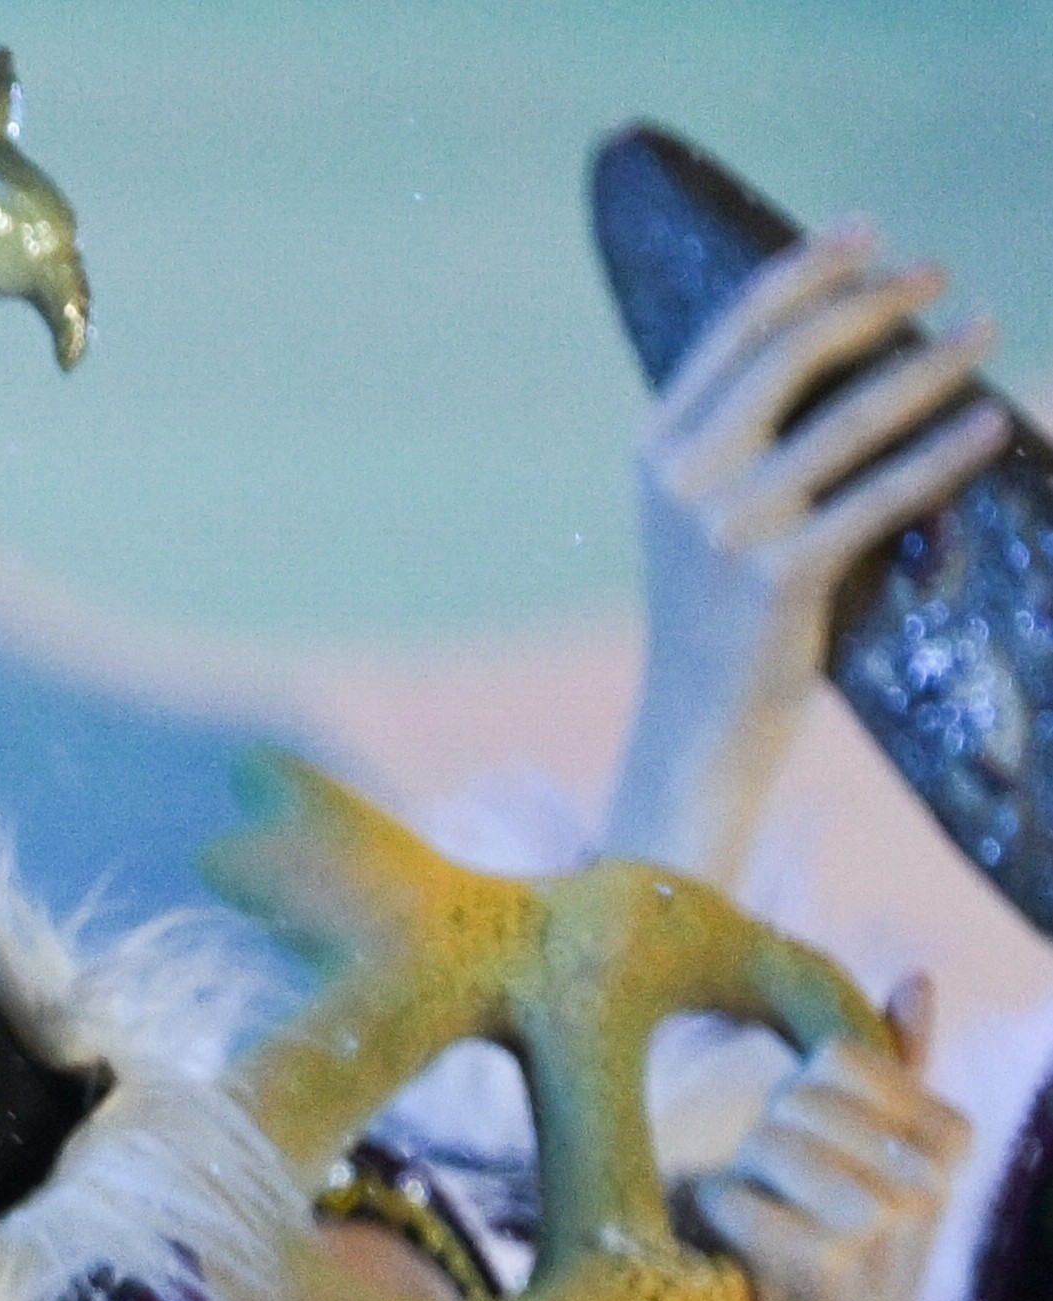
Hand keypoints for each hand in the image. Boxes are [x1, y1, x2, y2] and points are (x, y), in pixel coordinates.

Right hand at [606, 221, 1006, 880]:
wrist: (695, 723)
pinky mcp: (781, 575)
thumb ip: (737, 433)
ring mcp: (730, 527)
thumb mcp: (701, 509)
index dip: (808, 267)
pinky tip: (990, 425)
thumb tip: (834, 336)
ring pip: (850, 417)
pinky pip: (883, 495)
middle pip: (792, 354)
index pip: (736, 329)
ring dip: (932, 364)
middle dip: (875, 300)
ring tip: (986, 330)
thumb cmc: (717, 609)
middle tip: (939, 275)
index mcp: (656, 448)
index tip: (870, 231)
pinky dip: (944, 454)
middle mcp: (684, 477)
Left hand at [702, 972, 964, 1300]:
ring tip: (771, 1231)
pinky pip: (727, 1196)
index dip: (802, 1101)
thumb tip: (916, 977)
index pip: (838, 1057)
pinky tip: (744, 1256)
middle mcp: (925, 1177)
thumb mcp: (897, 1161)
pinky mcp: (818, 1264)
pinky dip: (714, 1220)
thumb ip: (905, 1068)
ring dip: (740, 1183)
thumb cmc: (860, 1255)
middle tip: (792, 1208)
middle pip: (792, 1099)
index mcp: (949, 1138)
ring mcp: (877, 1221)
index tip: (825, 1161)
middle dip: (766, 1144)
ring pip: (760, 1144)